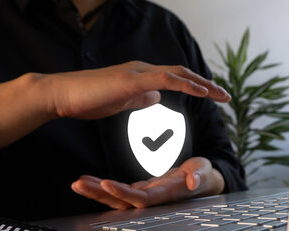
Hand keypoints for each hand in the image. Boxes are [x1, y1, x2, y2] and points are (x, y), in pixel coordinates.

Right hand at [0, 61, 230, 148]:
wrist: (63, 94)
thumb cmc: (87, 100)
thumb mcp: (121, 102)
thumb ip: (140, 99)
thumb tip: (157, 98)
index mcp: (141, 77)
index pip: (175, 78)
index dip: (195, 86)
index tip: (212, 96)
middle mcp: (143, 70)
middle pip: (183, 73)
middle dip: (206, 85)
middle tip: (225, 96)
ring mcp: (138, 73)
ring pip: (179, 74)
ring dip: (203, 84)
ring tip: (221, 96)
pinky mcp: (132, 80)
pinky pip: (166, 79)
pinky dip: (187, 85)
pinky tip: (201, 94)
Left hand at [71, 157, 224, 209]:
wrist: (201, 183)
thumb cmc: (204, 176)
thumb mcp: (205, 172)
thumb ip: (200, 176)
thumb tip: (192, 181)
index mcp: (166, 195)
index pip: (142, 198)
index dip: (124, 193)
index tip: (106, 183)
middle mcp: (152, 200)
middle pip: (122, 201)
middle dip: (100, 193)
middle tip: (79, 184)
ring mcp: (144, 196)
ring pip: (117, 198)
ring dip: (96, 191)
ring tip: (78, 183)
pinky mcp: (140, 191)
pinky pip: (117, 191)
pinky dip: (101, 187)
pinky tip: (87, 182)